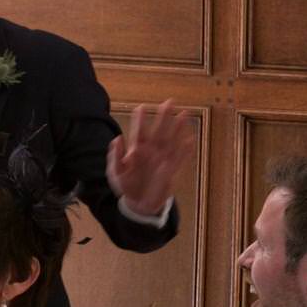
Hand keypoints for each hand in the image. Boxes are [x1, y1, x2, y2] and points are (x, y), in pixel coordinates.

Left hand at [106, 99, 192, 217]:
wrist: (138, 204)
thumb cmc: (126, 186)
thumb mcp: (115, 174)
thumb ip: (115, 157)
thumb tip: (117, 139)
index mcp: (136, 151)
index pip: (139, 132)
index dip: (140, 120)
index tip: (141, 107)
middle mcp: (151, 152)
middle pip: (158, 131)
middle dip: (164, 117)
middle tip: (169, 102)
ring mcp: (162, 160)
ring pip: (171, 140)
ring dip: (178, 128)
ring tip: (184, 114)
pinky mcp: (171, 170)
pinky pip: (180, 158)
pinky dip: (185, 150)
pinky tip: (191, 139)